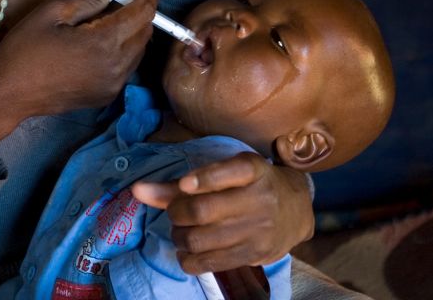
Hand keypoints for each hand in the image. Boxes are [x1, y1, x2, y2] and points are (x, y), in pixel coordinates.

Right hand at [0, 0, 156, 118]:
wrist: (8, 93)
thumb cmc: (25, 49)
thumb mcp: (53, 12)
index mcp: (105, 42)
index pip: (144, 13)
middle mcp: (116, 67)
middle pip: (146, 32)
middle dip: (140, 12)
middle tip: (119, 0)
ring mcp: (112, 85)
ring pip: (139, 52)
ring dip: (132, 32)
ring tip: (107, 21)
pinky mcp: (105, 96)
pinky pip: (126, 68)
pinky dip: (123, 51)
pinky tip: (100, 44)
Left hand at [131, 153, 313, 273]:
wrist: (295, 210)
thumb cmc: (250, 186)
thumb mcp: (226, 173)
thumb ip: (181, 184)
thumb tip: (137, 191)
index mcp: (252, 169)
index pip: (229, 172)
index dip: (203, 179)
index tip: (184, 184)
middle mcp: (258, 198)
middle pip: (202, 210)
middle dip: (176, 213)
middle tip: (176, 213)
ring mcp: (257, 228)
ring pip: (200, 239)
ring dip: (180, 237)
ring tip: (182, 232)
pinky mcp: (254, 253)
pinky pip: (210, 262)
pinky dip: (188, 259)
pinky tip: (188, 251)